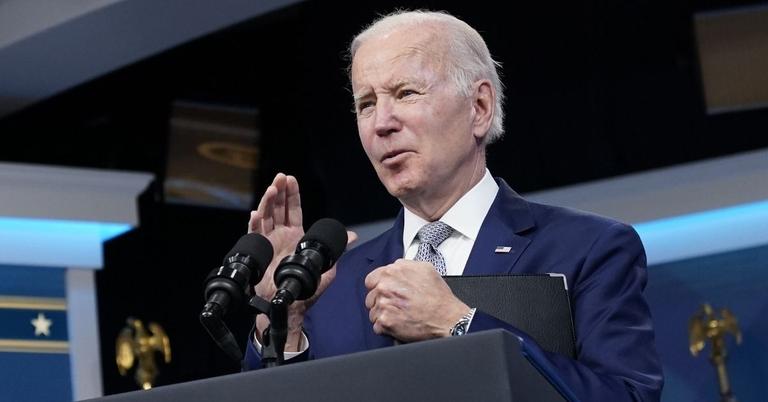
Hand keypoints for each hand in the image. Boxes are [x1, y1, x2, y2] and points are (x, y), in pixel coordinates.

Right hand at [249, 173, 356, 350]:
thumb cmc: (308, 286)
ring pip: (266, 216)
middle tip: (281, 177)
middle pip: (278, 208)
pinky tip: (256, 213)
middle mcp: (281, 235)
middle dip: (279, 191)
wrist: (291, 302)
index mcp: (296, 235)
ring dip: (268, 202)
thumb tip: (352, 236)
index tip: (291, 179)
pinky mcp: (260, 251)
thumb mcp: (326, 265)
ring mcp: (269, 242)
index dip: (292, 195)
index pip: (294, 210)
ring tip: (272, 189)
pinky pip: (255, 234)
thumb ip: (337, 249)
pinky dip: (255, 223)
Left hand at [364, 259, 469, 341]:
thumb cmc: (438, 296)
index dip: (378, 287)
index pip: (371, 280)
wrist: (446, 318)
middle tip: (396, 306)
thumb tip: (396, 267)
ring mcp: (384, 305)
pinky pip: (377, 326)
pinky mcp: (385, 322)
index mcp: (392, 272)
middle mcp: (385, 287)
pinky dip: (386, 328)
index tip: (385, 293)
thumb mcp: (425, 268)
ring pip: (373, 312)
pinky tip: (399, 324)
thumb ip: (405, 265)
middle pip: (370, 297)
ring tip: (400, 315)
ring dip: (384, 315)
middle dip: (381, 302)